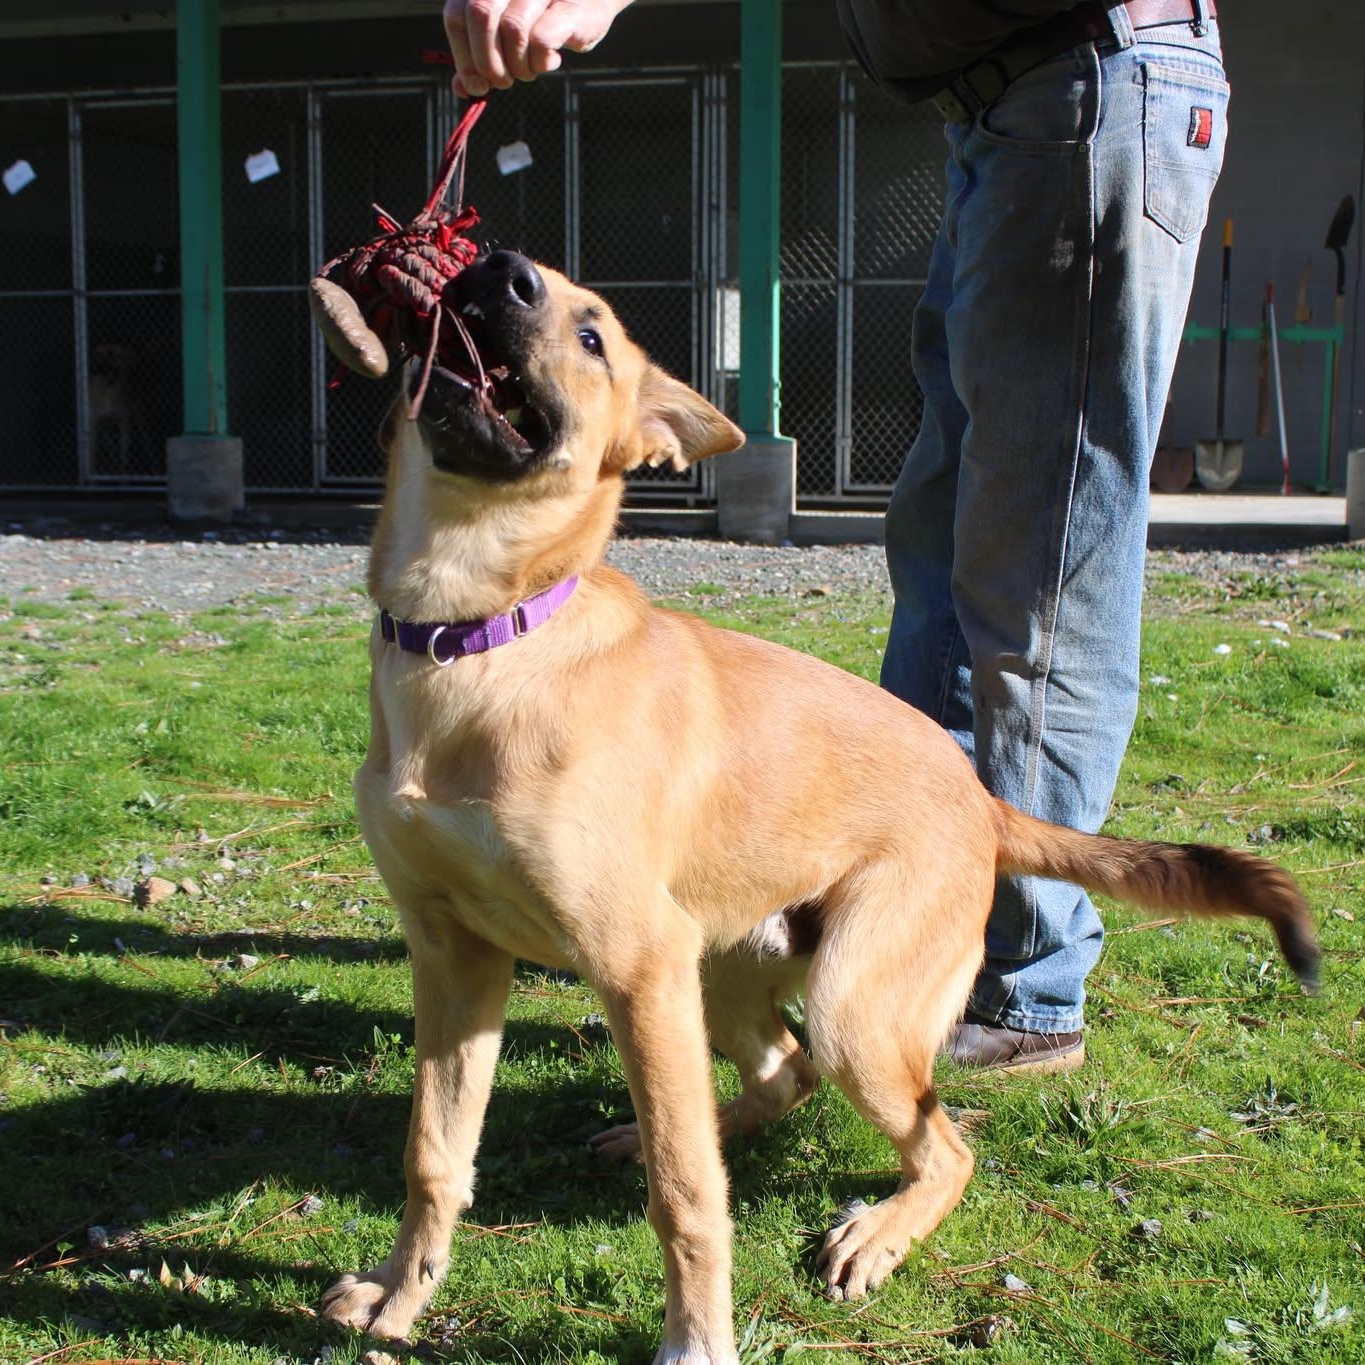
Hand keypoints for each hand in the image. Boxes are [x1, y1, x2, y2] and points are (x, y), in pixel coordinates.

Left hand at [443, 0, 630, 96]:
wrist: (596, 1)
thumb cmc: (548, 19)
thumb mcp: (508, 38)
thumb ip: (482, 57)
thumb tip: (461, 88)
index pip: (457, 15)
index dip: (463, 56)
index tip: (477, 84)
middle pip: (480, 16)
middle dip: (489, 62)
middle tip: (505, 81)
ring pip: (512, 30)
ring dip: (519, 66)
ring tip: (530, 69)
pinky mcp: (567, 7)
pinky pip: (541, 41)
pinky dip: (541, 63)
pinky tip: (550, 62)